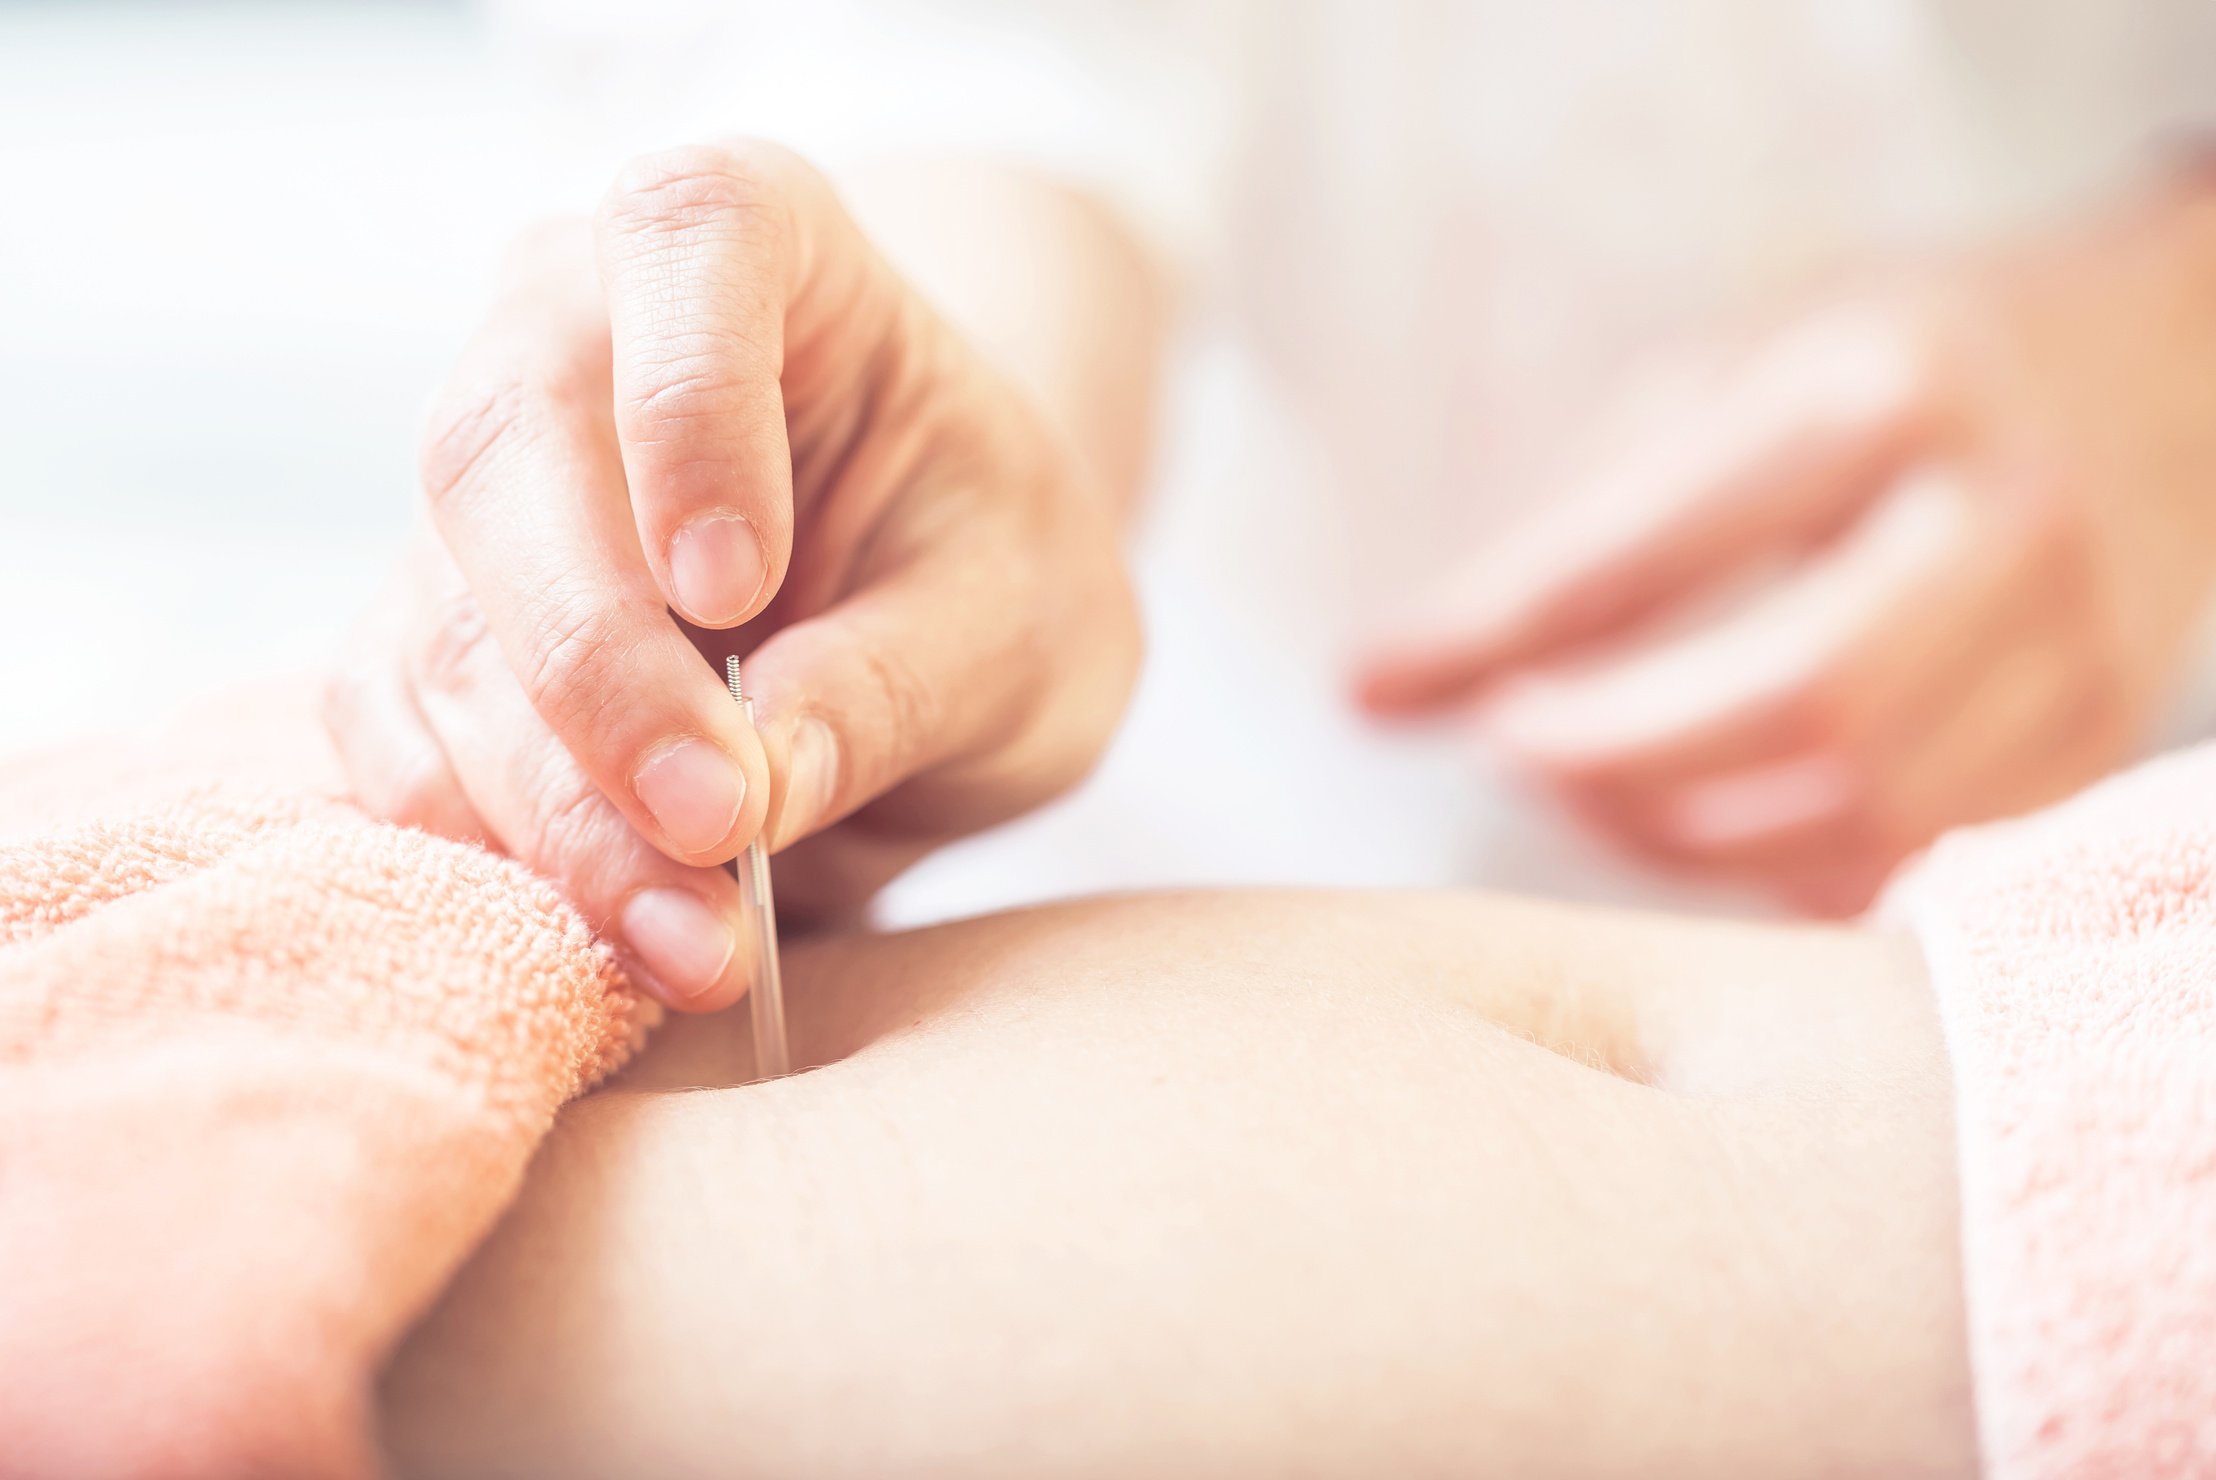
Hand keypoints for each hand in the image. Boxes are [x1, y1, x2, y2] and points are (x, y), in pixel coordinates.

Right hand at [326, 142, 1139, 1008]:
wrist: (934, 612)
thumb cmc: (989, 568)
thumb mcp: (1015, 618)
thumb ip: (892, 682)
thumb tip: (744, 793)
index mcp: (755, 242)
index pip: (687, 237)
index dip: (687, 402)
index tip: (739, 585)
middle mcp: (578, 328)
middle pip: (507, 454)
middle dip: (597, 669)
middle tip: (712, 828)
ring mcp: (488, 483)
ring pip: (444, 623)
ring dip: (554, 805)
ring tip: (695, 945)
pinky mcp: (434, 624)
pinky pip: (396, 729)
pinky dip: (492, 846)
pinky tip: (607, 934)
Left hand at [1357, 173, 2215, 913]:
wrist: (2158, 366)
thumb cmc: (1892, 361)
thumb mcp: (1726, 370)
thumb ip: (1568, 522)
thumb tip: (1383, 687)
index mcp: (1889, 389)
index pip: (1652, 547)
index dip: (1491, 638)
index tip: (1375, 690)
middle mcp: (2006, 517)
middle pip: (1792, 706)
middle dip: (1611, 759)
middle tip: (1506, 750)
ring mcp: (2079, 643)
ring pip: (1857, 812)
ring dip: (1681, 832)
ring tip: (1591, 783)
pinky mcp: (2096, 742)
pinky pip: (1911, 864)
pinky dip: (1775, 872)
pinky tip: (1701, 818)